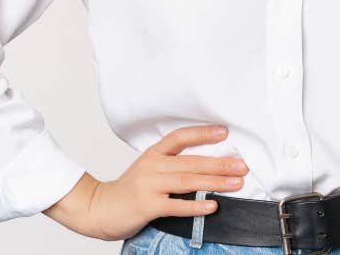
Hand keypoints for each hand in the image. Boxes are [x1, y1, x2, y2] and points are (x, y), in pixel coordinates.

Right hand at [73, 125, 249, 241]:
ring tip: (236, 183)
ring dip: (215, 182)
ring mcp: (149, 186)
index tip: (224, 132)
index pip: (180, 137)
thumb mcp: (148, 169)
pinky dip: (196, 206)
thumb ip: (171, 165)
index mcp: (153, 154)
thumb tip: (207, 164)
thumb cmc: (128, 190)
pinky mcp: (147, 206)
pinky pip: (176, 206)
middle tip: (241, 165)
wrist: (98, 208)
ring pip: (187, 181)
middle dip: (220, 163)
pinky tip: (212, 205)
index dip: (202, 133)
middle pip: (191, 161)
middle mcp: (152, 166)